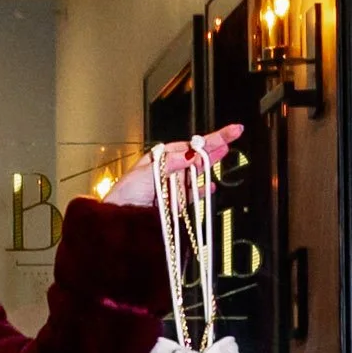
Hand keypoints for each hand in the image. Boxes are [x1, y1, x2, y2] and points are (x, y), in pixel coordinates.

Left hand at [103, 125, 242, 207]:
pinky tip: (210, 186)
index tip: (228, 132)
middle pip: (196, 156)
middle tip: (234, 134)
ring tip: (225, 152)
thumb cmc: (124, 195)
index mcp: (160, 159)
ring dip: (210, 163)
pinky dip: (201, 191)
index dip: (209, 139)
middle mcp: (167, 170)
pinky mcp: (174, 203)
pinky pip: (191, 195)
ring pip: (196, 172)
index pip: (189, 146)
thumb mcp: (146, 174)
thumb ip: (170, 164)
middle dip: (214, 145)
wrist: (117, 220)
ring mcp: (172, 186)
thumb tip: (191, 154)